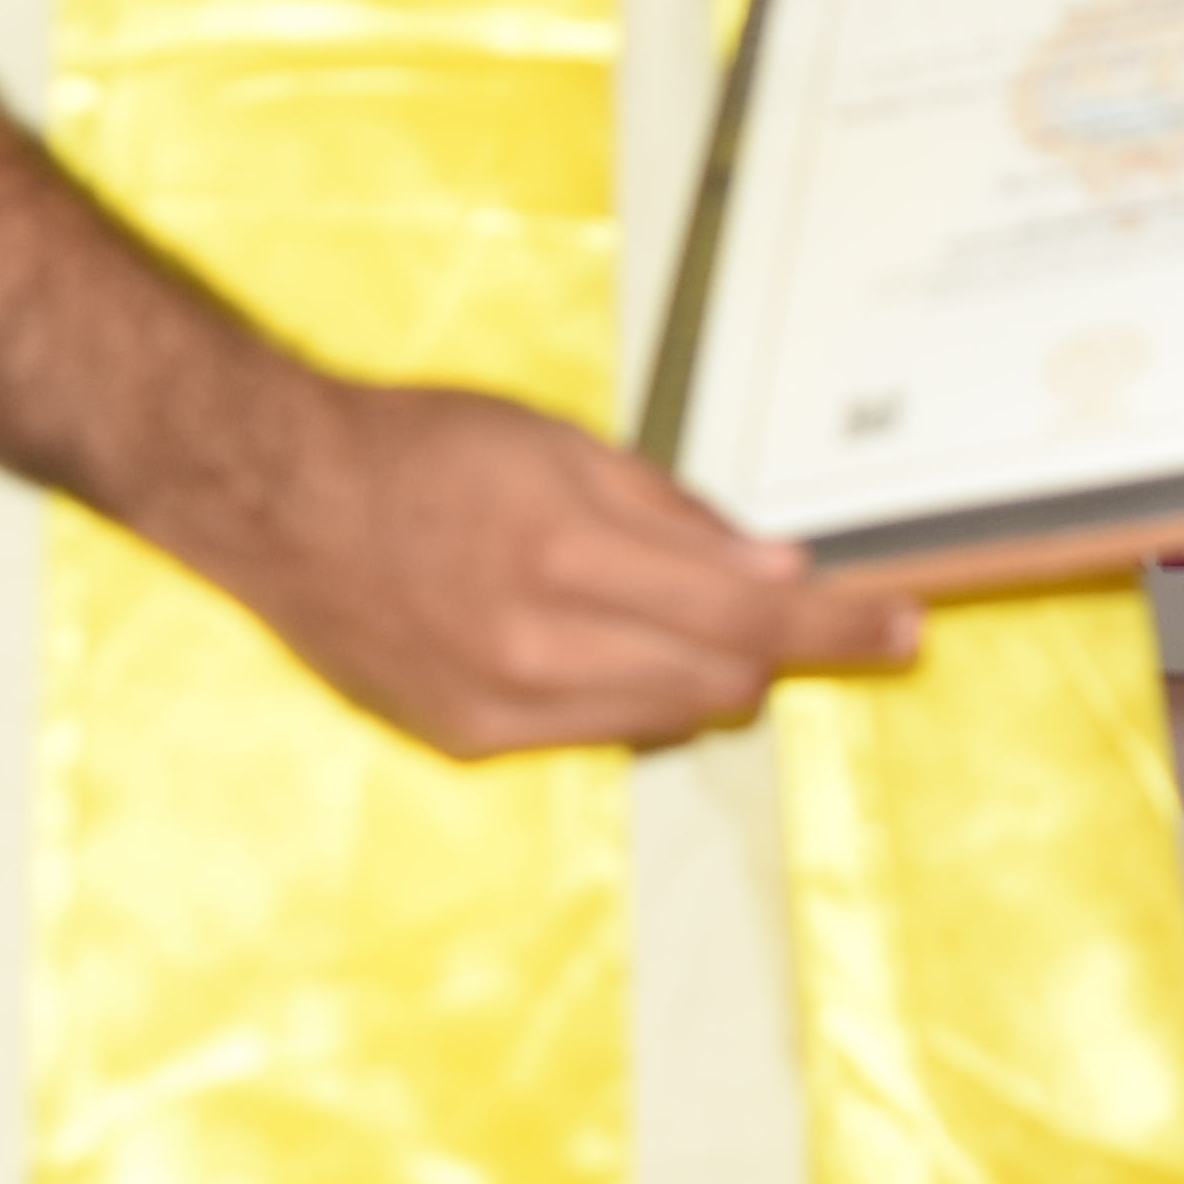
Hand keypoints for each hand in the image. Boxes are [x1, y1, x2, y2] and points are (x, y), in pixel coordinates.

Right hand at [187, 375, 921, 759]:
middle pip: (721, 679)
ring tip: (701, 619)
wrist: (279, 503)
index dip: (838, 626)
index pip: (747, 614)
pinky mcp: (467, 738)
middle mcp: (538, 645)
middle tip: (818, 613)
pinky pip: (597, 734)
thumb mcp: (559, 444)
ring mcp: (501, 705)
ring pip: (668, 716)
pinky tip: (618, 647)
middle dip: (782, 649)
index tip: (904, 627)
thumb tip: (776, 570)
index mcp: (569, 551)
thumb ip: (672, 514)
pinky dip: (634, 695)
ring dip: (712, 674)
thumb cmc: (424, 450)